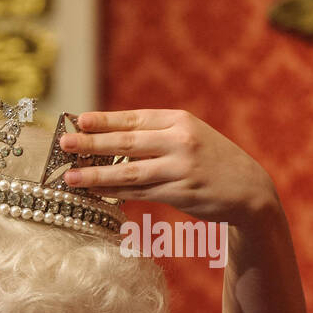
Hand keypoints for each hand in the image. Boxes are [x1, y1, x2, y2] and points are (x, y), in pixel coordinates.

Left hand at [60, 110, 280, 227]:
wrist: (249, 189)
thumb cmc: (210, 159)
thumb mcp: (189, 135)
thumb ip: (155, 134)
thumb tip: (106, 137)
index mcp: (179, 120)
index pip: (134, 118)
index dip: (104, 120)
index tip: (78, 120)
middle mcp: (180, 141)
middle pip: (126, 142)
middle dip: (91, 143)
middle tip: (64, 143)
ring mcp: (180, 168)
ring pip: (129, 171)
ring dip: (95, 174)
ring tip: (70, 177)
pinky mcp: (179, 193)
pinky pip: (138, 193)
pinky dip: (113, 193)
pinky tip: (93, 193)